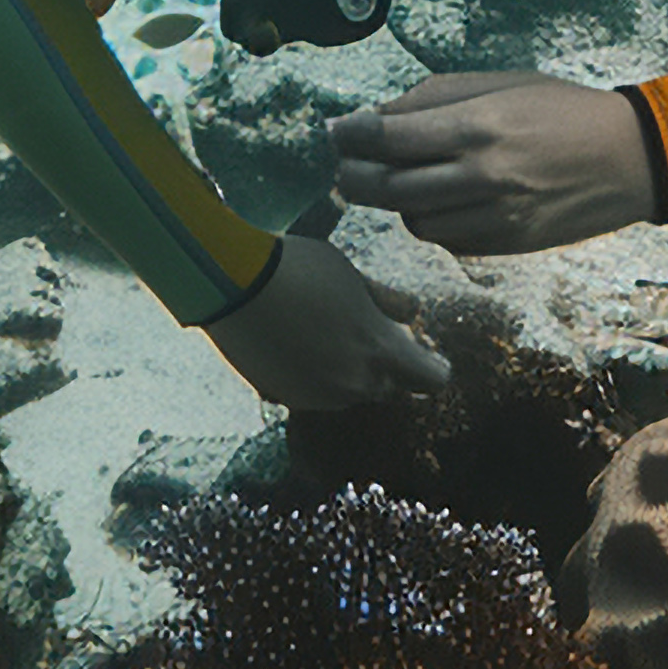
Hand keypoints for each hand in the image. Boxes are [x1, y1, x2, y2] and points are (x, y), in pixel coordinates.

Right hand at [204, 224, 451, 412]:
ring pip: (350, 392)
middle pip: (389, 387)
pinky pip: (315, 393)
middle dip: (388, 368)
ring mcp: (318, 395)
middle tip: (373, 337)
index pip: (430, 380)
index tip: (431, 357)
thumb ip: (388, 301)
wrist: (235, 285)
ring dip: (350, 372)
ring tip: (330, 335)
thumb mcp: (353, 276)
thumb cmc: (300, 270)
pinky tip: (300, 345)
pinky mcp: (285, 398)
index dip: (433, 368)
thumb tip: (414, 312)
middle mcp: (354, 383)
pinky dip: (316, 376)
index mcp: (380, 352)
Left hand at [330, 72, 656, 258]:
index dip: (350, 136)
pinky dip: (433, 221)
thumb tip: (377, 116)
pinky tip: (442, 199)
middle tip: (345, 164)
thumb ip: (436, 98)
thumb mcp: (502, 83)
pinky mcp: (506, 245)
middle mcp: (482, 177)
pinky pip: (447, 240)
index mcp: (478, 127)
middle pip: (387, 188)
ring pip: (413, 220)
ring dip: (395, 201)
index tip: (335, 132)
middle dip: (353, 176)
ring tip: (399, 179)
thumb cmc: (562, 110)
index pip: (387, 139)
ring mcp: (495, 217)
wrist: (630, 158)